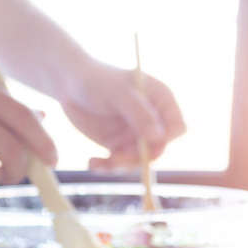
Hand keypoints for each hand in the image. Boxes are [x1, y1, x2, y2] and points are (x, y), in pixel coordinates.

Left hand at [59, 61, 185, 170]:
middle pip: (156, 149)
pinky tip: (91, 163)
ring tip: (98, 163)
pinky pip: (116, 163)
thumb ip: (139, 113)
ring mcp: (133, 134)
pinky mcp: (116, 144)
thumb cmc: (98, 81)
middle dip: (138, 158)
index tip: (146, 145)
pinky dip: (105, 167)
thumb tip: (158, 137)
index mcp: (161, 100)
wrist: (71, 84)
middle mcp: (150, 120)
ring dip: (119, 166)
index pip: (176, 128)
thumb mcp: (119, 94)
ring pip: (136, 161)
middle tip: (115, 159)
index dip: (165, 140)